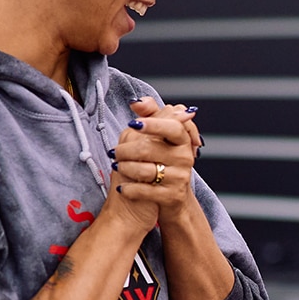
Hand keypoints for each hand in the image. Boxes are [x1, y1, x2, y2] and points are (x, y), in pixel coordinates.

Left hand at [109, 98, 200, 222]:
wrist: (170, 197)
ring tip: (117, 167)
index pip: (171, 126)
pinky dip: (129, 190)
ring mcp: (180, 178)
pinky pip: (145, 191)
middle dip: (125, 150)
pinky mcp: (172, 196)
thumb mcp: (159, 136)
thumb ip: (150, 114)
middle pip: (149, 149)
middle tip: (114, 152)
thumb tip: (136, 102)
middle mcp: (184, 157)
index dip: (153, 124)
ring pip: (144, 170)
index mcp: (181, 139)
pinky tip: (122, 188)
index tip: (133, 124)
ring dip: (124, 168)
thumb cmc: (161, 161)